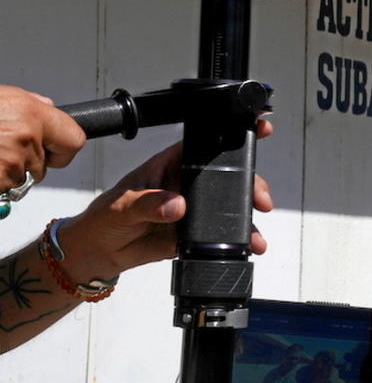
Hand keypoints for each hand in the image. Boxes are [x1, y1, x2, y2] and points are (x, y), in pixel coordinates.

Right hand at [0, 86, 86, 189]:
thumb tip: (49, 109)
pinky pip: (4, 188)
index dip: (63, 149)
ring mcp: (12, 162)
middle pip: (44, 165)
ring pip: (22, 179)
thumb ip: (30, 104)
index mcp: (31, 113)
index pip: (75, 140)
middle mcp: (27, 137)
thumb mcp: (1, 97)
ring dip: (8, 172)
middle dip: (27, 162)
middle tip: (3, 149)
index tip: (55, 151)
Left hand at [55, 120, 273, 279]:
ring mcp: (193, 208)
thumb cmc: (104, 219)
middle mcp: (186, 184)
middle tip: (260, 198)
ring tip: (254, 233)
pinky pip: (221, 235)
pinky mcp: (195, 233)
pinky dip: (238, 240)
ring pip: (230, 207)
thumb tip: (177, 204)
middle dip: (251, 184)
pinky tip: (248, 244)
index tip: (256, 129)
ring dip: (247, 217)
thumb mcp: (122, 205)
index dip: (230, 134)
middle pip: (228, 176)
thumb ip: (148, 204)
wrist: (99, 253)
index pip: (204, 144)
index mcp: (170, 165)